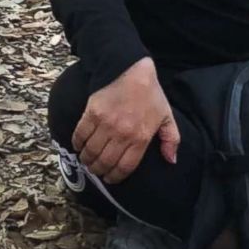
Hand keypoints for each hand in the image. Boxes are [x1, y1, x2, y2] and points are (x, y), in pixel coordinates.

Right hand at [73, 57, 180, 184]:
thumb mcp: (166, 117)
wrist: (131, 69)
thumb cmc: (150, 94)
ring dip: (87, 160)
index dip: (115, 177)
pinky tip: (79, 146)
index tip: (110, 179)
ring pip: (91, 151)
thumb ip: (171, 140)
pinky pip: (80, 135)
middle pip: (105, 162)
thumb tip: (171, 161)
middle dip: (99, 171)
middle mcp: (122, 134)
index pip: (125, 167)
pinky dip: (77, 144)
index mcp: (141, 138)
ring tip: (87, 161)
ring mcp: (105, 124)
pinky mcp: (91, 113)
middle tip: (96, 171)